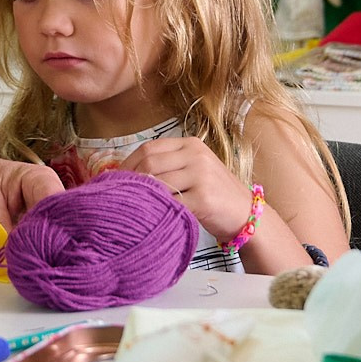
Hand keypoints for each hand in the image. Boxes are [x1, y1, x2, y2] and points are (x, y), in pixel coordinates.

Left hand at [121, 137, 253, 241]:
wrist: (246, 213)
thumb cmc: (214, 193)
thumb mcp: (194, 169)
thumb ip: (167, 166)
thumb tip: (125, 173)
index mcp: (190, 145)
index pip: (149, 148)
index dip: (127, 163)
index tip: (114, 179)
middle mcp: (196, 156)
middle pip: (149, 163)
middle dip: (129, 180)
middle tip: (117, 195)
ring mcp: (201, 176)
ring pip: (157, 183)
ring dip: (141, 196)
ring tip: (131, 206)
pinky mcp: (204, 199)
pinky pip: (171, 203)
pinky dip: (157, 209)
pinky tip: (150, 216)